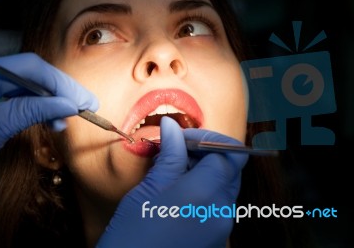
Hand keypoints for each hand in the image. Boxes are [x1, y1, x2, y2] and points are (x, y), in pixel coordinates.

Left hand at [0, 52, 98, 187]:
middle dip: (58, 90)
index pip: (30, 68)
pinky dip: (30, 105)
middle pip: (27, 72)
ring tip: (63, 120)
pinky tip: (45, 118)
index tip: (85, 101)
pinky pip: (9, 93)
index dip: (62, 84)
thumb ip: (32, 111)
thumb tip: (68, 104)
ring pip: (21, 83)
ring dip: (46, 99)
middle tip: (84, 107)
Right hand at [97, 117, 248, 247]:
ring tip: (174, 171)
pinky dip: (204, 190)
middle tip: (179, 150)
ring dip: (205, 171)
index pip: (229, 152)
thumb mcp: (149, 188)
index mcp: (206, 193)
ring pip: (225, 185)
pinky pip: (218, 205)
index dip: (208, 138)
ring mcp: (221, 227)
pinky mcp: (215, 238)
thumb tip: (172, 126)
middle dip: (208, 153)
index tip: (184, 136)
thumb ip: (170, 154)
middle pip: (231, 168)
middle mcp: (222, 210)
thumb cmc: (132, 235)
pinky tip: (178, 192)